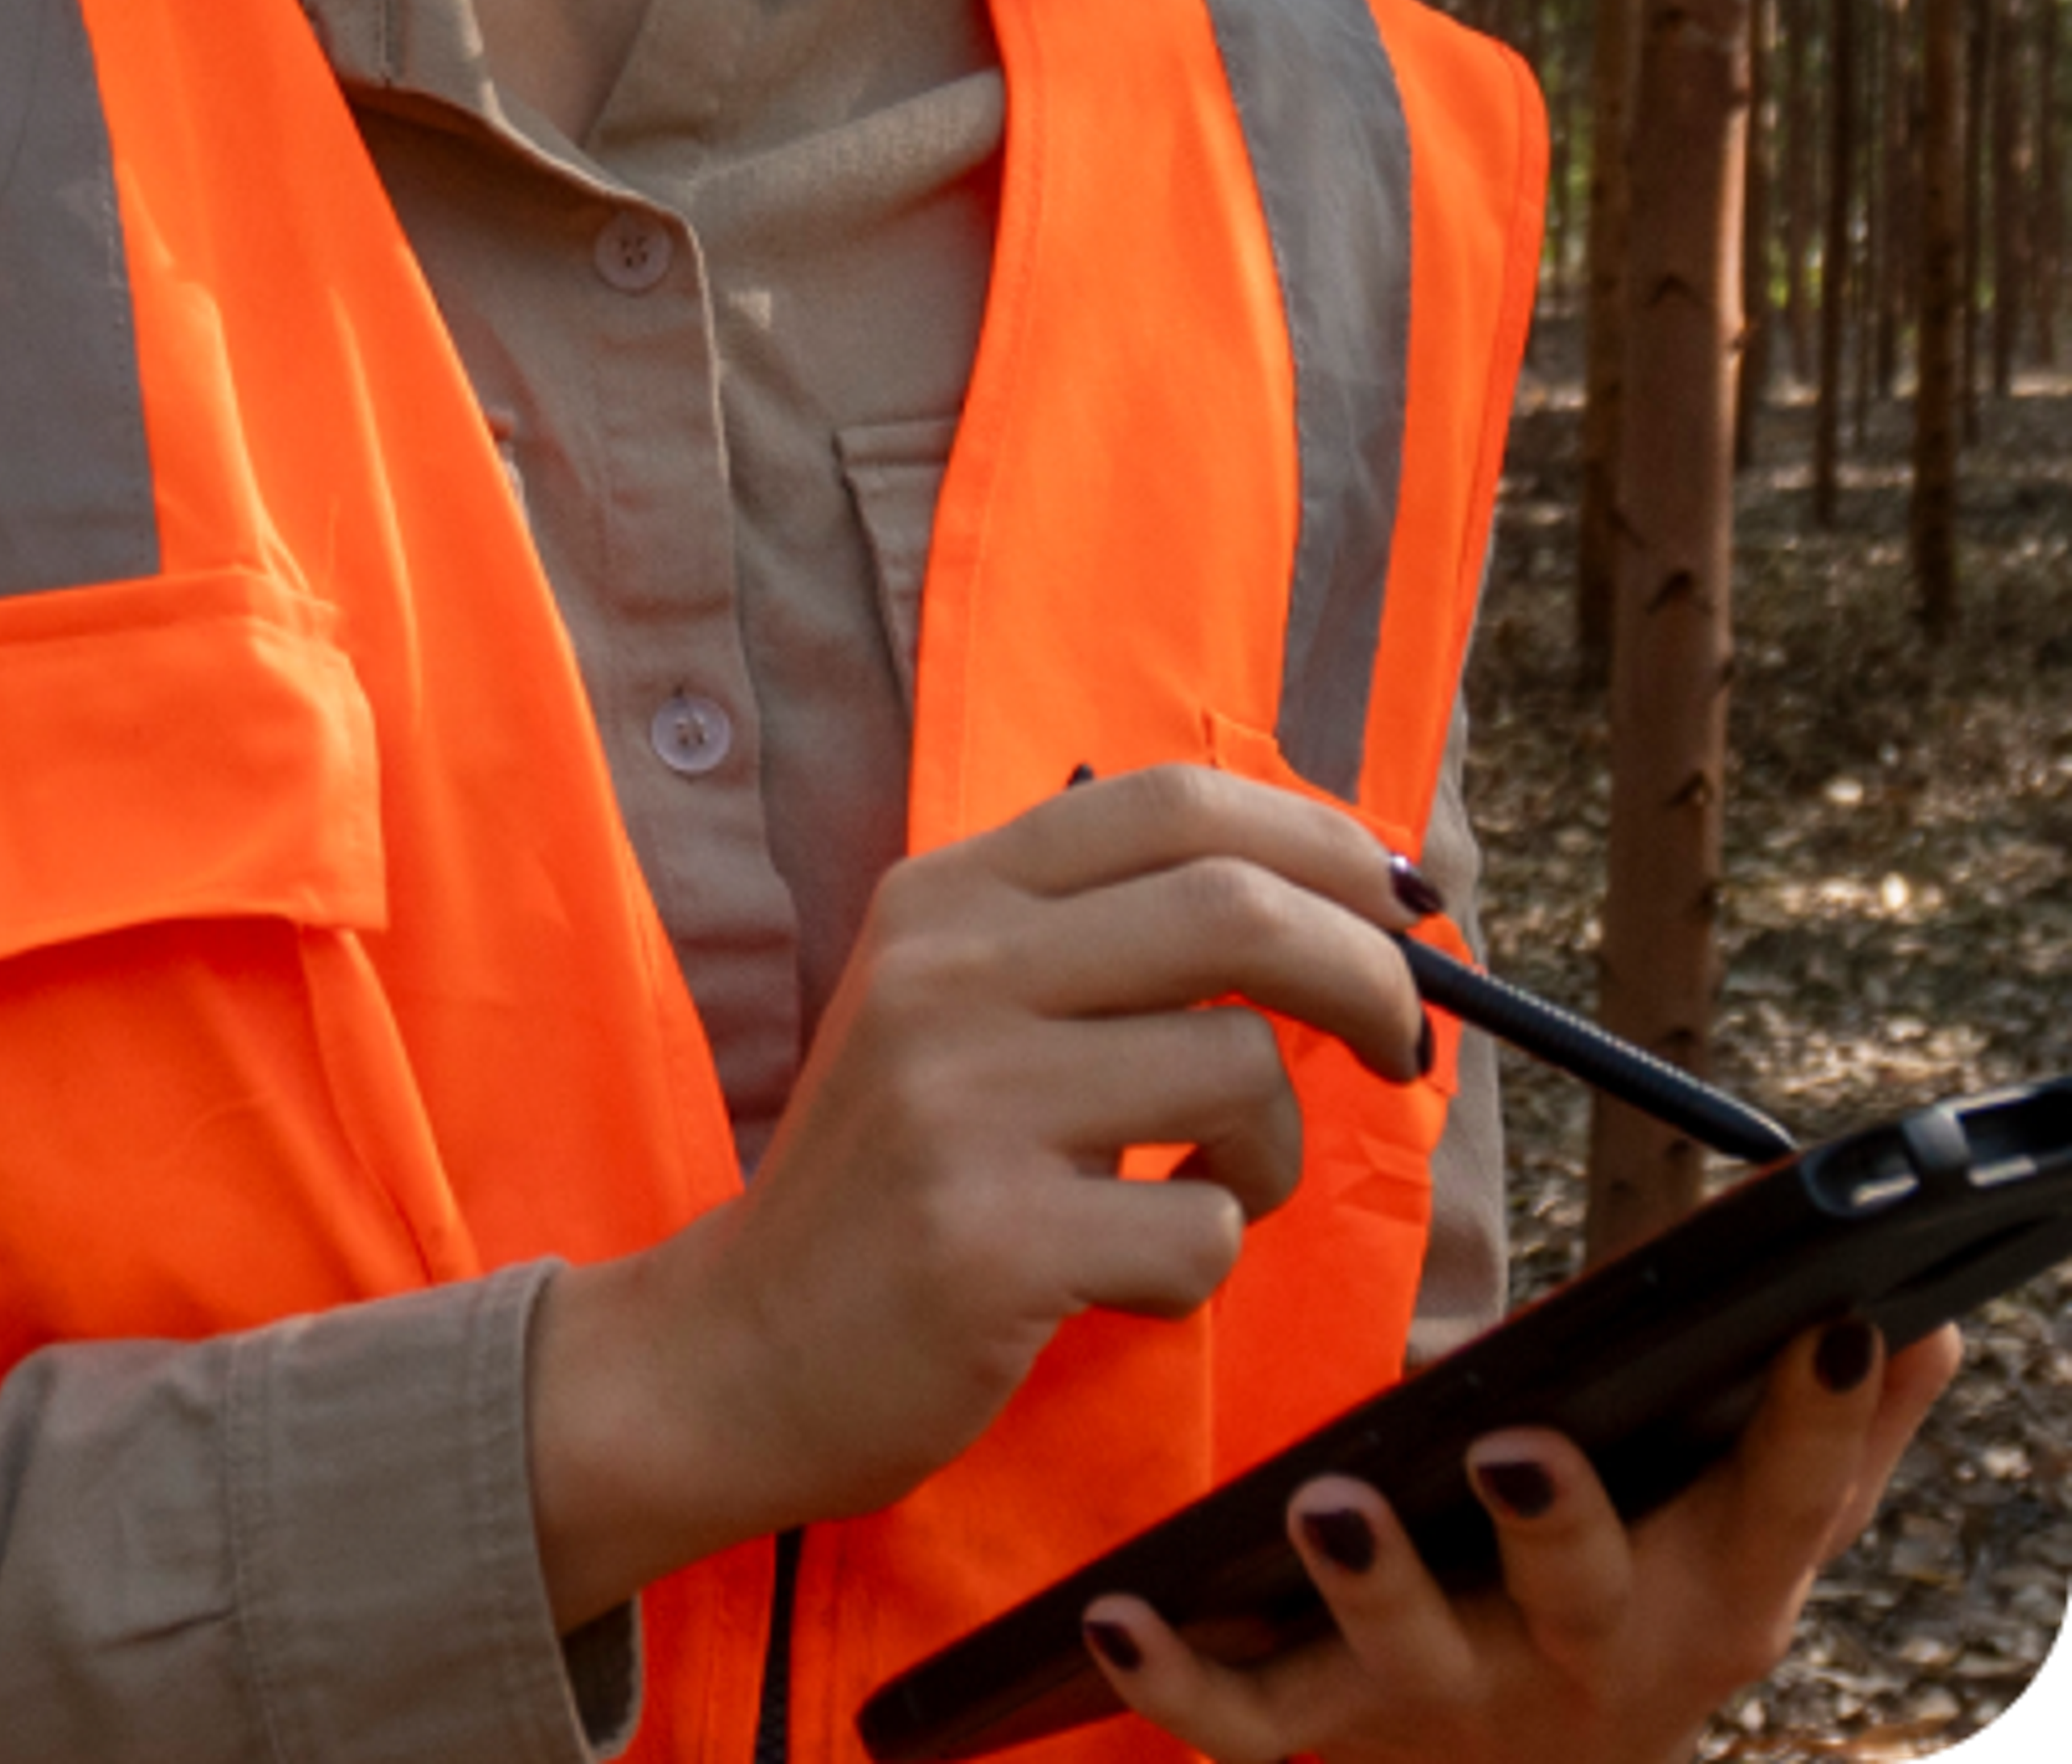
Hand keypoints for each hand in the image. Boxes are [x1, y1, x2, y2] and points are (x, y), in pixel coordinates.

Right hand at [529, 762, 1436, 1627]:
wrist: (744, 1345)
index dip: (1320, 839)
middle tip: (1401, 1041)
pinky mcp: (989, 1241)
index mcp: (952, 895)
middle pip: (1235, 911)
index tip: (1404, 903)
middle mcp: (951, 971)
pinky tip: (1130, 1276)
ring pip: (1238, 1073)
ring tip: (1216, 1191)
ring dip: (1277, 1150)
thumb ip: (1102, 943)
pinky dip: (1206, 1260)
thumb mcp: (964, 1009)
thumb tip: (1334, 907)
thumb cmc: (897, 1174)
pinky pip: (1201, 1231)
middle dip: (1367, 971)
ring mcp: (964, 1102)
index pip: (1173, 803)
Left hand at [1076, 1314, 1963, 1763]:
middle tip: (1522, 1446)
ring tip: (1327, 1505)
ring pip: (1409, 1655)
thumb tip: (1921, 1312)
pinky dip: (1179, 1680)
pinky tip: (1119, 1617)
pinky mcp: (1327, 1734)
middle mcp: (1588, 1654)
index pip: (1785, 1500)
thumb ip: (1835, 1434)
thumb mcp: (1751, 1529)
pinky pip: (1247, 1724)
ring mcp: (1452, 1701)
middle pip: (1588, 1594)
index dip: (1819, 1420)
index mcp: (1711, 1586)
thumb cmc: (1648, 1595)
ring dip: (1373, 1585)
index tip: (1830, 1319)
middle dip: (1562, 1524)